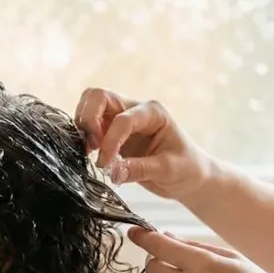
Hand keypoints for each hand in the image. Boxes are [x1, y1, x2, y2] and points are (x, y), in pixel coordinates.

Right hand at [74, 88, 214, 201]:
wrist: (189, 176)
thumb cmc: (185, 168)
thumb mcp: (167, 170)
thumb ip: (139, 169)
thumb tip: (112, 172)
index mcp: (153, 112)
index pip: (122, 120)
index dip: (110, 141)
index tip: (106, 165)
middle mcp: (135, 109)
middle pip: (99, 97)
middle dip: (89, 121)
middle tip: (92, 148)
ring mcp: (121, 118)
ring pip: (90, 105)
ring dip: (84, 127)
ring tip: (91, 151)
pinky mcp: (112, 131)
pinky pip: (90, 123)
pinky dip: (84, 135)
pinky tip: (92, 154)